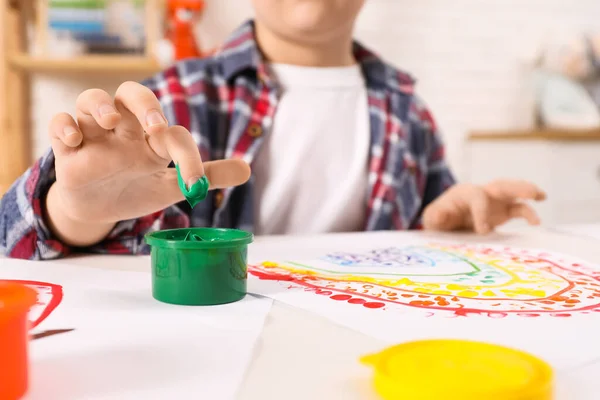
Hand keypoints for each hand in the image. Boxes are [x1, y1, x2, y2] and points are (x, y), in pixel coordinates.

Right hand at [46, 81, 249, 243]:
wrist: (99, 209)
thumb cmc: (136, 189)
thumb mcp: (172, 186)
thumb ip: (206, 175)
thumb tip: (248, 169)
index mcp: (152, 138)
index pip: (173, 133)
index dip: (188, 156)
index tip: (195, 185)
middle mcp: (125, 129)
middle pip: (131, 94)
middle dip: (144, 104)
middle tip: (154, 125)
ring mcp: (95, 135)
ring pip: (92, 99)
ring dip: (100, 105)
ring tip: (110, 122)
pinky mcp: (68, 147)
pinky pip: (60, 123)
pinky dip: (65, 127)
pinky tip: (75, 143)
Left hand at [422, 180, 545, 233]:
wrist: (444, 222)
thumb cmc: (438, 219)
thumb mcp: (431, 219)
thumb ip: (434, 216)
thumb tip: (441, 214)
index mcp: (464, 193)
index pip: (478, 196)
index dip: (482, 212)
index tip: (483, 231)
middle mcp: (482, 193)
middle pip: (501, 185)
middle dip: (516, 186)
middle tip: (532, 192)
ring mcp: (494, 201)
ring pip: (513, 193)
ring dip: (527, 193)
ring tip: (542, 196)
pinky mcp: (502, 212)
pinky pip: (517, 209)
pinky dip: (528, 213)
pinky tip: (536, 223)